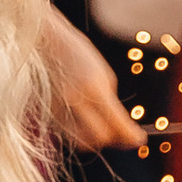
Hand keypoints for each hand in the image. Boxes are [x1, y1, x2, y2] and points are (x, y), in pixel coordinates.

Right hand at [39, 5, 145, 150]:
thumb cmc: (76, 53)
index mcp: (93, 88)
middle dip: (113, 139)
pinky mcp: (47, 113)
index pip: (117, 125)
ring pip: (81, 141)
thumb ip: (112, 103)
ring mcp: (58, 108)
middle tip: (122, 133)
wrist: (42, 40)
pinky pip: (68, 134)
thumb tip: (124, 129)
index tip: (139, 138)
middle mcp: (74, 101)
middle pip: (99, 139)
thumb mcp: (102, 73)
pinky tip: (84, 119)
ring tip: (101, 125)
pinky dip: (79, 132)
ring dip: (95, 138)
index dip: (132, 136)